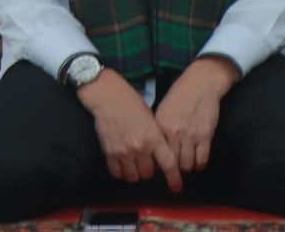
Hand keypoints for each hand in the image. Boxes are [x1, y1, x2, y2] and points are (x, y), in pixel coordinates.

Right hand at [79, 70, 178, 189]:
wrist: (108, 98)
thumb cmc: (132, 104)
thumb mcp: (152, 118)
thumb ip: (157, 138)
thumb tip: (161, 157)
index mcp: (153, 137)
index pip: (168, 164)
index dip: (174, 178)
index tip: (176, 187)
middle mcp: (139, 147)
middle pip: (148, 174)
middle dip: (150, 170)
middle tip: (147, 161)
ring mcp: (123, 151)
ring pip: (133, 177)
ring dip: (135, 172)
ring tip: (134, 163)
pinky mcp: (109, 153)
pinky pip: (117, 173)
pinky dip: (121, 172)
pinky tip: (123, 163)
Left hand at [153, 56, 239, 183]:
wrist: (202, 84)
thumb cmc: (180, 95)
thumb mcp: (163, 110)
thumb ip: (159, 129)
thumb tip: (154, 150)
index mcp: (161, 126)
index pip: (156, 154)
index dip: (157, 164)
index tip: (159, 167)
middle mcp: (174, 132)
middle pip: (171, 163)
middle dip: (172, 170)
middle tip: (174, 170)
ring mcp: (191, 135)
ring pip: (187, 164)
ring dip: (186, 168)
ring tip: (185, 165)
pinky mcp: (206, 136)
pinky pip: (202, 159)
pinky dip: (199, 165)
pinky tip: (197, 162)